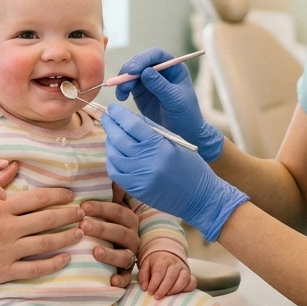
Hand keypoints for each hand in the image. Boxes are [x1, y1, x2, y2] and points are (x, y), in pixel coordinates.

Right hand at [0, 184, 83, 291]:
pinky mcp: (4, 272)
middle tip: (83, 212)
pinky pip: (35, 268)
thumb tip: (14, 165)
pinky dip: (53, 263)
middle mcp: (6, 229)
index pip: (37, 199)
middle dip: (68, 215)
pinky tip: (65, 258)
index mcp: (0, 210)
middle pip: (46, 220)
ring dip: (65, 237)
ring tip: (80, 232)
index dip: (58, 196)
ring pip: (45, 243)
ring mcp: (6, 252)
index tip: (71, 195)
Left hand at [80, 187, 139, 287]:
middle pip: (120, 233)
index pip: (118, 212)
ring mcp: (130, 255)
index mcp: (129, 219)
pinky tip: (110, 281)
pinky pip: (126, 278)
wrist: (121, 245)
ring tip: (94, 251)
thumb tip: (113, 171)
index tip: (84, 206)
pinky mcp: (126, 272)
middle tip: (84, 225)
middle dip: (102, 228)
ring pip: (124, 255)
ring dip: (110, 254)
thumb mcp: (112, 204)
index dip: (102, 208)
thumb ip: (112, 190)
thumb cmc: (109, 221)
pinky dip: (120, 280)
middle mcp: (132, 237)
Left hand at [102, 104, 247, 241]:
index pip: (132, 125)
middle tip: (107, 117)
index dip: (119, 114)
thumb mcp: (176, 142)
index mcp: (160, 146)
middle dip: (110, 125)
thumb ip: (152, 129)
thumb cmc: (191, 166)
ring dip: (110, 142)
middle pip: (119, 138)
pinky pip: (115, 172)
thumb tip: (130, 117)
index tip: (113, 108)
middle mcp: (147, 162)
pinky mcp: (136, 190)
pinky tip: (115, 153)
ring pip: (114, 155)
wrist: (199, 197)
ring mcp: (139, 177)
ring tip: (112, 135)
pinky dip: (112, 160)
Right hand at [113, 48, 223, 161]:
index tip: (133, 70)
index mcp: (173, 67)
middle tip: (122, 81)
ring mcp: (149, 80)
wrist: (183, 133)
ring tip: (121, 93)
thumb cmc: (185, 115)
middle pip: (140, 61)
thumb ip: (161, 86)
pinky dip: (121, 89)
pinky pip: (127, 85)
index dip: (143, 59)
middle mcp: (160, 70)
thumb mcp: (175, 100)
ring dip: (123, 80)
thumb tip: (145, 71)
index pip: (156, 55)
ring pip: (131, 72)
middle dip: (129, 69)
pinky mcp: (140, 91)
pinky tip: (121, 97)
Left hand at [138, 250, 194, 298]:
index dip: (154, 283)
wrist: (167, 255)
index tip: (150, 292)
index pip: (159, 271)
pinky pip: (192, 282)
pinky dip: (187, 289)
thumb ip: (143, 276)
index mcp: (162, 260)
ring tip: (168, 295)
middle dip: (164, 288)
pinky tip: (179, 294)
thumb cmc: (155, 264)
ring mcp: (183, 269)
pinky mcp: (190, 275)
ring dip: (175, 289)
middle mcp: (174, 263)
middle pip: (171, 276)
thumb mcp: (145, 266)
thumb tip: (145, 288)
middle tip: (157, 297)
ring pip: (183, 278)